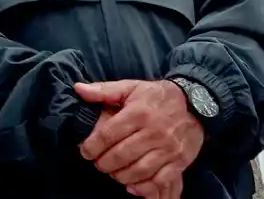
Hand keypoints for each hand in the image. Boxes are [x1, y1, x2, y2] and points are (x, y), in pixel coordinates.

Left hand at [75, 80, 202, 195]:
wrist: (196, 103)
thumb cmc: (157, 96)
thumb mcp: (130, 87)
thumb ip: (104, 90)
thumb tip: (78, 89)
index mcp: (138, 113)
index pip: (109, 134)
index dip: (93, 146)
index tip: (85, 151)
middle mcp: (153, 132)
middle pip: (122, 155)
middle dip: (104, 163)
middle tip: (98, 164)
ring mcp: (168, 148)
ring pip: (139, 170)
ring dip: (121, 175)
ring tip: (113, 173)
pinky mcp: (180, 161)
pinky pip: (160, 179)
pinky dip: (144, 186)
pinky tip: (132, 185)